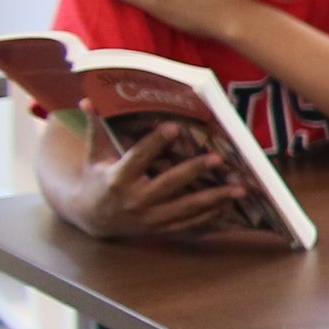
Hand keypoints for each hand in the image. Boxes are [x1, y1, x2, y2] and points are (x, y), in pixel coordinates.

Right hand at [68, 120, 256, 241]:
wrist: (91, 219)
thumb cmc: (96, 180)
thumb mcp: (94, 155)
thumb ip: (96, 128)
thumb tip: (88, 99)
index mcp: (117, 178)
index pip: (139, 158)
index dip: (156, 142)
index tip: (175, 127)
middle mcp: (135, 200)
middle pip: (169, 183)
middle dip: (195, 170)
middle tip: (219, 158)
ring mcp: (150, 218)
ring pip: (186, 208)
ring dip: (215, 198)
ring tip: (240, 188)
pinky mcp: (161, 229)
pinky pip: (189, 224)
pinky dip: (210, 215)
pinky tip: (230, 204)